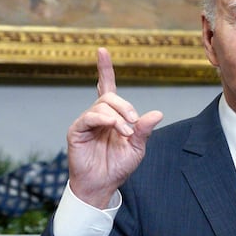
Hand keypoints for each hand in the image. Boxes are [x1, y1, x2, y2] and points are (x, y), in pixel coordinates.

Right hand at [66, 48, 163, 208]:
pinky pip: (89, 117)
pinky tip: (112, 126)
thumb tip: (158, 113)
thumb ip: (145, 130)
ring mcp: (86, 122)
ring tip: (125, 134)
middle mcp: (98, 115)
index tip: (102, 51)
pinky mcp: (77, 131)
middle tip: (134, 125)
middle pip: (110, 96)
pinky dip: (103, 119)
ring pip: (102, 106)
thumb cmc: (118, 166)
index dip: (104, 68)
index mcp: (112, 115)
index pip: (106, 86)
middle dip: (126, 107)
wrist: (103, 185)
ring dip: (118, 118)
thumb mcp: (137, 147)